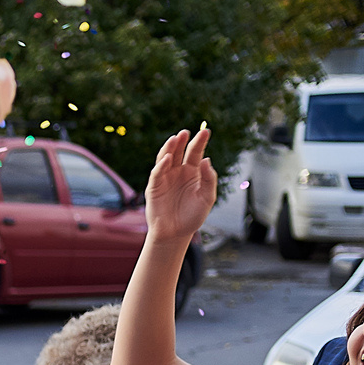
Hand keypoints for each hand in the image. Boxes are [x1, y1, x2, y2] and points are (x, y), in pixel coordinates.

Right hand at [142, 127, 217, 241]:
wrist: (176, 233)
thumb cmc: (192, 216)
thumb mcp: (207, 197)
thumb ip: (209, 179)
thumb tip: (207, 159)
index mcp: (193, 172)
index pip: (195, 153)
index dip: (200, 142)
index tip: (205, 131)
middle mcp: (178, 172)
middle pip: (179, 152)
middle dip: (182, 141)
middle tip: (186, 132)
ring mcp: (165, 178)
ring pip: (166, 158)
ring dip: (169, 148)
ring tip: (175, 138)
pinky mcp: (154, 187)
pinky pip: (157, 173)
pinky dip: (161, 165)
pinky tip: (168, 158)